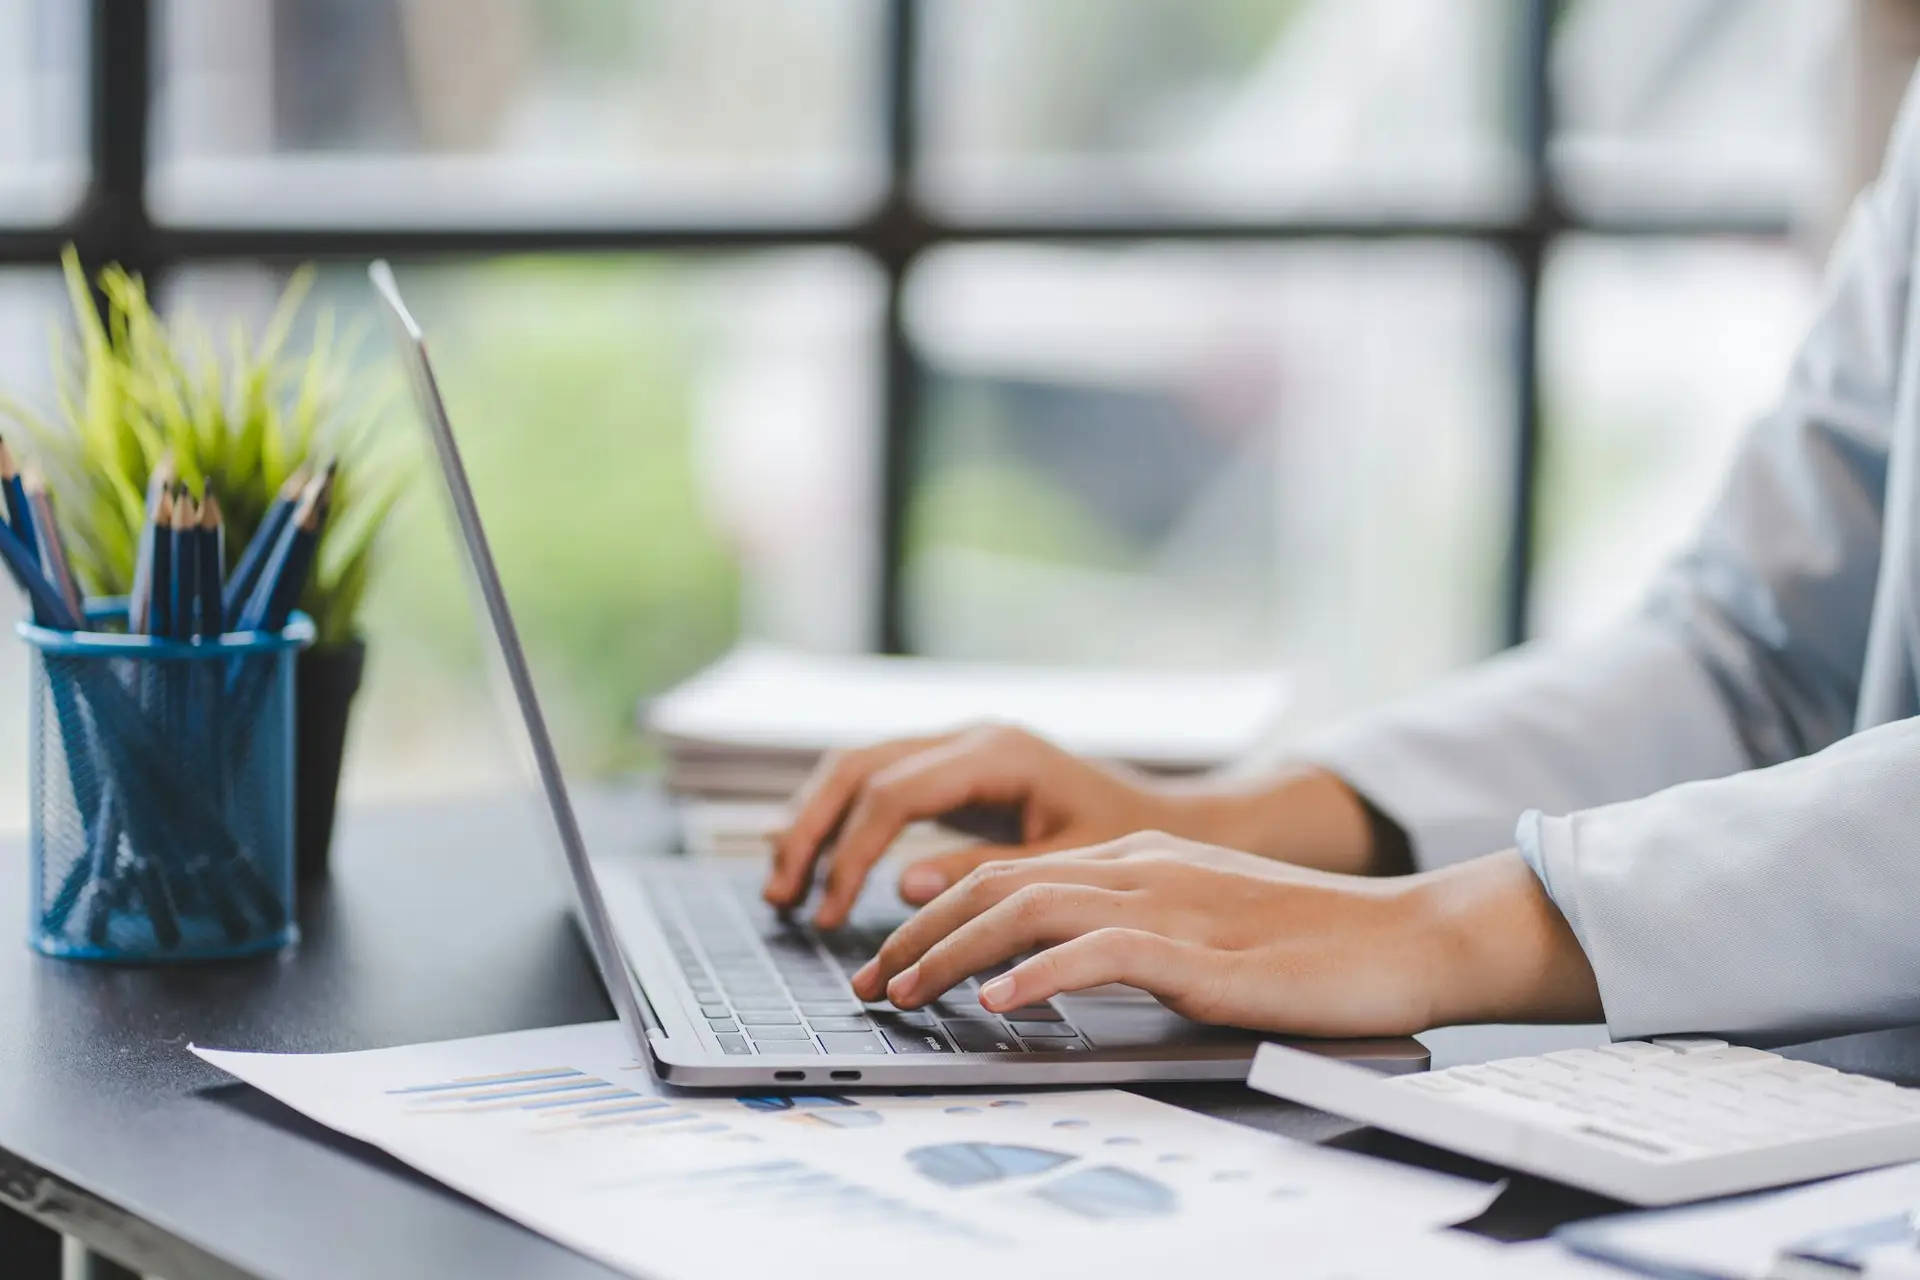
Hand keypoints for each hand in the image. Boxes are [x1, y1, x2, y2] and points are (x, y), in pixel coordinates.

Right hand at [763, 725, 1177, 928]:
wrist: (1170, 819)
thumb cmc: (1131, 847)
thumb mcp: (1065, 872)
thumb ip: (987, 877)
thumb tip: (904, 887)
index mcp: (996, 753)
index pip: (892, 794)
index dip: (850, 854)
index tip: (832, 914)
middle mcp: (969, 736)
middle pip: (857, 766)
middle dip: (811, 830)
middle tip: (782, 896)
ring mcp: (958, 746)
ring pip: (857, 766)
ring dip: (814, 821)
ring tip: (785, 885)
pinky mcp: (954, 768)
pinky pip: (877, 780)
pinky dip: (839, 817)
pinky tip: (816, 861)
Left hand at [850, 834, 1601, 1037]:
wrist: (1406, 938)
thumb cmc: (1309, 945)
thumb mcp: (1199, 929)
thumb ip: (1124, 936)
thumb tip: (1042, 971)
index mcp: (1137, 859)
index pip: (1010, 876)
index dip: (937, 917)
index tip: (891, 962)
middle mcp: (1141, 868)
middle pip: (999, 885)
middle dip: (919, 936)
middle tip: (871, 985)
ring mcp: (1171, 903)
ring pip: (1031, 909)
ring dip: (955, 954)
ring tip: (907, 993)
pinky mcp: (1204, 952)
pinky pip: (1103, 953)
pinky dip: (1042, 974)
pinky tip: (1002, 1002)